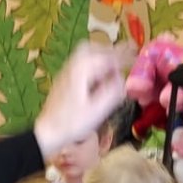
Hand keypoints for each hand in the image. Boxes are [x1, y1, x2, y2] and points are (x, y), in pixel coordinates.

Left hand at [33, 43, 127, 160]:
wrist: (47, 133)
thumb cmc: (72, 123)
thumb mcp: (97, 110)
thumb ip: (112, 92)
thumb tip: (122, 79)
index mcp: (81, 71)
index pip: (105, 56)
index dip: (122, 55)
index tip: (135, 56)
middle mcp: (72, 68)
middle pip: (91, 48)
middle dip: (108, 51)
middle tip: (122, 58)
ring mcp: (65, 74)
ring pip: (84, 57)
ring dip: (100, 59)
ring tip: (112, 70)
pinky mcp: (63, 83)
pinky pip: (79, 67)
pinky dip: (92, 68)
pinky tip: (99, 81)